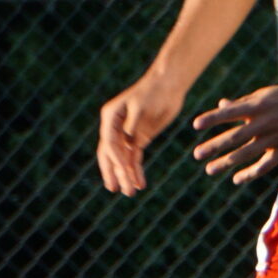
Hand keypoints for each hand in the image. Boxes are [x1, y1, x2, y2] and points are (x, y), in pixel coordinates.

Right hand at [96, 75, 185, 194]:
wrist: (168, 84)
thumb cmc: (154, 91)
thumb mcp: (142, 108)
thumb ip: (135, 127)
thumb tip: (130, 145)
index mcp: (110, 117)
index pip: (109, 142)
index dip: (116, 157)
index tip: (125, 169)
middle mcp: (114, 127)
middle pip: (110, 153)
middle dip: (114, 172)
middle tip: (115, 189)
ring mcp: (126, 134)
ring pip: (123, 159)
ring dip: (126, 175)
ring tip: (130, 193)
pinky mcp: (139, 138)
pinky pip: (135, 157)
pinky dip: (137, 170)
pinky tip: (140, 183)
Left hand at [190, 82, 277, 183]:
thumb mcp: (263, 95)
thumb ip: (242, 103)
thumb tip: (221, 106)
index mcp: (257, 105)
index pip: (230, 113)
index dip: (213, 118)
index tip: (195, 125)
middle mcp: (264, 122)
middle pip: (235, 136)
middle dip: (215, 146)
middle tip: (196, 154)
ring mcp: (274, 137)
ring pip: (247, 153)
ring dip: (227, 162)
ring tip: (209, 170)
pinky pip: (266, 164)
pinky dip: (251, 173)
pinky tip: (236, 179)